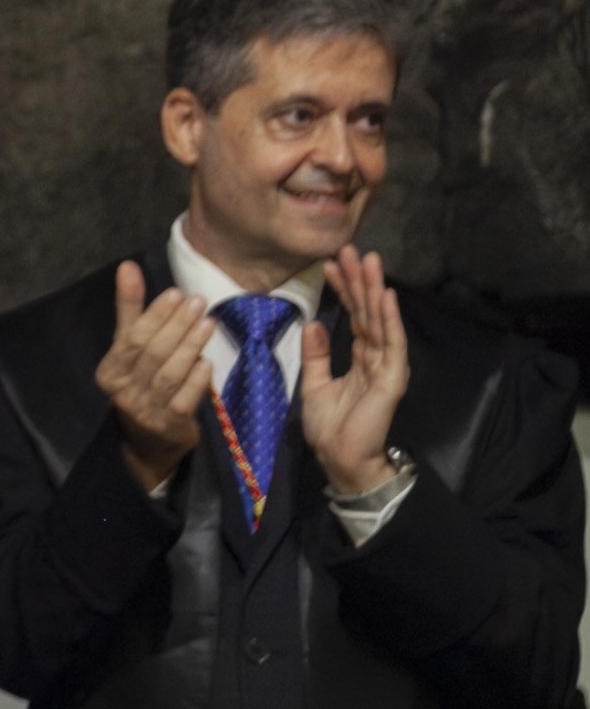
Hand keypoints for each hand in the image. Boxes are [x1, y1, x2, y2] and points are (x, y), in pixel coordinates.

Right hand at [96, 261, 217, 490]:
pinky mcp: (169, 425)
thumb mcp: (130, 348)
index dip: (154, 315)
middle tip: (198, 302)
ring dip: (190, 347)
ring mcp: (146, 410)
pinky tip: (207, 363)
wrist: (148, 442)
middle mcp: (123, 391)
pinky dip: (197, 381)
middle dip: (176, 326)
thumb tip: (128, 267)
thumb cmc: (141, 384)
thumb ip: (130, 309)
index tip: (176, 293)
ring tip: (208, 323)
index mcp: (110, 371)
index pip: (131, 339)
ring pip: (169, 374)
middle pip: (152, 354)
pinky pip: (184, 400)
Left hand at [301, 246, 409, 497]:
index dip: (343, 291)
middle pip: (367, 312)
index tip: (331, 264)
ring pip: (380, 320)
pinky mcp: (392, 377)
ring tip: (369, 260)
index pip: (353, 316)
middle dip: (359, 281)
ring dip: (374, 289)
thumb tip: (315, 322)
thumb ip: (317, 354)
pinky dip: (388, 319)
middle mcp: (376, 356)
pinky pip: (391, 343)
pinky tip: (385, 296)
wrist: (340, 458)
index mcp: (359, 358)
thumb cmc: (331, 427)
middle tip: (350, 250)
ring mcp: (387, 365)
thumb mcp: (315, 383)